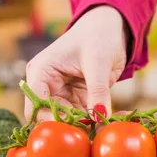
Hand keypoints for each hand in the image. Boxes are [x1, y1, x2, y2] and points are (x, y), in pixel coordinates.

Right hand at [24, 6, 127, 121]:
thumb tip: (99, 116)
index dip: (52, 121)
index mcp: (41, 73)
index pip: (36, 107)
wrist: (109, 27)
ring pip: (70, 121)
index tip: (77, 128)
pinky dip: (100, 119)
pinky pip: (85, 116)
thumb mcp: (98, 62)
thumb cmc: (98, 35)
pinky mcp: (77, 99)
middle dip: (74, 126)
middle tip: (98, 129)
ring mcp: (62, 94)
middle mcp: (46, 86)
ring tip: (112, 124)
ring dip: (90, 125)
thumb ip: (97, 90)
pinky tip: (119, 118)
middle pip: (51, 117)